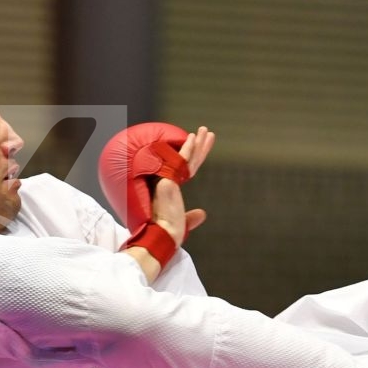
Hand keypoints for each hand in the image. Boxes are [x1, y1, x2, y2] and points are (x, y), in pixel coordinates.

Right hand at [149, 125, 213, 243]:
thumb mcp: (181, 223)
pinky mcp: (167, 180)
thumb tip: (202, 214)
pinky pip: (180, 161)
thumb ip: (190, 217)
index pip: (186, 168)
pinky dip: (187, 149)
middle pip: (187, 160)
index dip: (196, 156)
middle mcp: (166, 181)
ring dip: (197, 143)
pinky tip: (193, 138)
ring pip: (186, 158)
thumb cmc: (167, 233)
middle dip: (198, 146)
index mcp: (170, 189)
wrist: (161, 236)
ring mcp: (166, 179)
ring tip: (206, 131)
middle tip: (207, 132)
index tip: (202, 144)